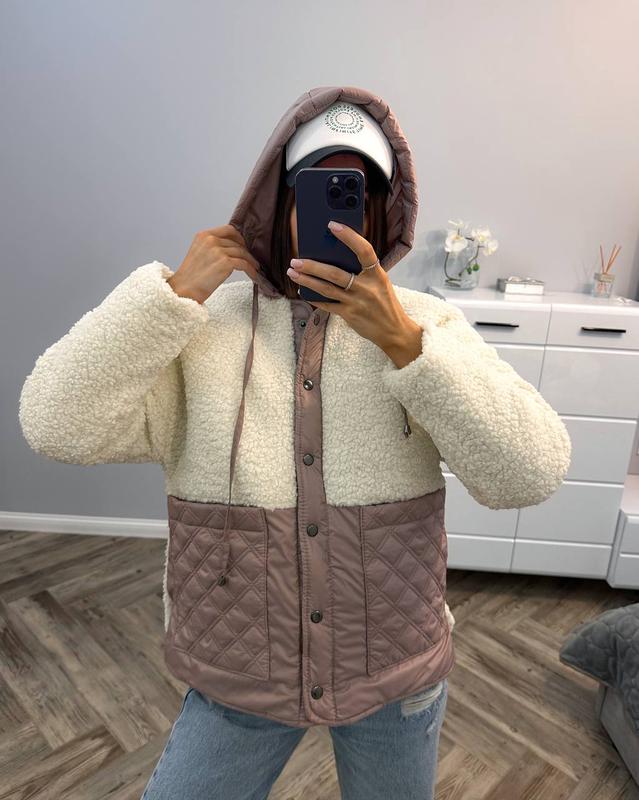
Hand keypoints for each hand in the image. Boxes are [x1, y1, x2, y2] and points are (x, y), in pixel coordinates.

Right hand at [168, 225, 260, 303]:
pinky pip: (244, 264)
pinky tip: (253, 274)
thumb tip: (231, 248)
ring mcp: (218, 251)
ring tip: (254, 267)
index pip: (228, 229)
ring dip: (250, 260)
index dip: (239, 237)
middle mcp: (211, 240)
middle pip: (237, 242)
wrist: (184, 290)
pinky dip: (251, 269)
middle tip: (250, 258)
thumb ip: (212, 246)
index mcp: (203, 235)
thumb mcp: (199, 253)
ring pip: (242, 252)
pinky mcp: (225, 263)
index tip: (243, 244)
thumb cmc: (191, 277)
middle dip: (245, 251)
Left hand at [286, 221, 423, 366]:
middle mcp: (367, 287)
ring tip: (292, 272)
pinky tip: (302, 291)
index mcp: (377, 274)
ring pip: (326, 289)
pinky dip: (313, 297)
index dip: (349, 236)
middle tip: (295, 260)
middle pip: (335, 273)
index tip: (332, 225)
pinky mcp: (349, 315)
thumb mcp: (380, 282)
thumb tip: (333, 258)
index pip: (364, 249)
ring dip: (307, 280)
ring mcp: (357, 302)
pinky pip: (326, 305)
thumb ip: (363, 271)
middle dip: (312, 266)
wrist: (394, 330)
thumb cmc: (384, 302)